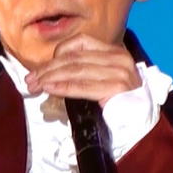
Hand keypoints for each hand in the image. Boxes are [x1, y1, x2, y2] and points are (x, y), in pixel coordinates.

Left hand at [24, 34, 140, 106]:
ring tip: (35, 86)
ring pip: (75, 70)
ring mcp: (120, 72)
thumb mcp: (100, 81)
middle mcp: (119, 58)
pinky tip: (49, 89)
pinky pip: (82, 86)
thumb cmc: (118, 106)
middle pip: (74, 58)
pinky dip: (63, 87)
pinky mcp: (118, 88)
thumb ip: (80, 72)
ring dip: (50, 78)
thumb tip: (48, 74)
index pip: (80, 43)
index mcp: (114, 52)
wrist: (142, 130)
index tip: (40, 68)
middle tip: (30, 80)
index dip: (56, 54)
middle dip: (47, 69)